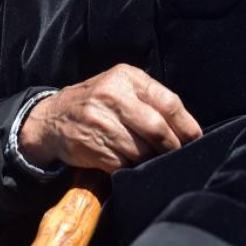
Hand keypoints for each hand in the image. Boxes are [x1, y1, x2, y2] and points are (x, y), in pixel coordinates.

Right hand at [19, 64, 201, 172]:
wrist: (51, 118)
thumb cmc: (96, 102)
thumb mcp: (119, 86)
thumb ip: (150, 99)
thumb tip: (186, 128)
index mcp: (125, 77)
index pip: (168, 102)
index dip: (186, 125)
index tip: (194, 139)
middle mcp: (112, 96)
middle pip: (157, 128)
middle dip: (171, 146)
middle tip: (176, 154)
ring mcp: (100, 122)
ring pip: (142, 150)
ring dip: (150, 159)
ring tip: (148, 157)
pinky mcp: (92, 146)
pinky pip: (123, 164)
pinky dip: (131, 168)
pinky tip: (128, 162)